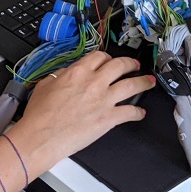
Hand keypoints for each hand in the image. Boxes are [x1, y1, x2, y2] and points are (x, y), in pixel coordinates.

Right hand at [8, 52, 153, 176]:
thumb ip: (61, 75)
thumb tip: (69, 73)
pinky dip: (137, 112)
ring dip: (143, 82)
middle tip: (135, 65)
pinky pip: (129, 112)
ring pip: (131, 85)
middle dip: (130, 63)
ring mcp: (104, 100)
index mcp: (78, 72)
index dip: (106, 57)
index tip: (109, 60)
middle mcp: (94, 83)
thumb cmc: (41, 113)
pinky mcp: (109, 118)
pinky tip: (140, 113)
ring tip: (149, 81)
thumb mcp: (46, 83)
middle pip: (120, 66)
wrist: (42, 135)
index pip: (99, 56)